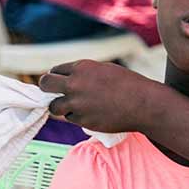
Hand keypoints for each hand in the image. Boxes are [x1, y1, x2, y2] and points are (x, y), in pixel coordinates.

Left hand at [38, 61, 158, 133]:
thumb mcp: (104, 70)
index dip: (57, 77)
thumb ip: (84, 73)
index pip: (55, 70)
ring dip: (60, 107)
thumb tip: (68, 79)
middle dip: (47, 88)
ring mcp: (77, 103)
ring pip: (54, 107)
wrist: (143, 104)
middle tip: (52, 93)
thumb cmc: (128, 84)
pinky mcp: (83, 120)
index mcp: (81, 67)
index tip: (60, 82)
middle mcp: (75, 84)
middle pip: (45, 84)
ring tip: (72, 107)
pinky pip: (71, 118)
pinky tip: (91, 113)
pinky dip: (76, 117)